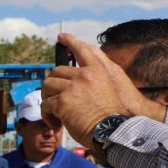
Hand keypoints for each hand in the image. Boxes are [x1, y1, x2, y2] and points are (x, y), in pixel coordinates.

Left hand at [40, 33, 166, 147]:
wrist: (119, 131)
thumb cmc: (121, 113)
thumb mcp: (119, 83)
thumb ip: (105, 69)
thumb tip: (93, 60)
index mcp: (99, 69)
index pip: (83, 49)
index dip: (70, 41)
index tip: (61, 37)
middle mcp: (85, 75)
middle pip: (57, 71)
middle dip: (54, 85)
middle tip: (56, 99)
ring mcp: (73, 87)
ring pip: (48, 86)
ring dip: (48, 99)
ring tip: (55, 112)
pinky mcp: (62, 102)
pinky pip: (46, 105)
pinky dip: (47, 115)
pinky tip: (55, 123)